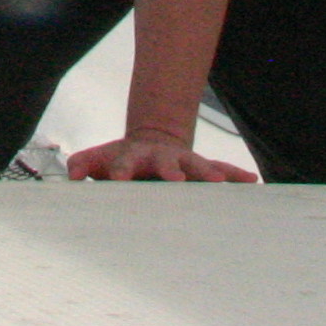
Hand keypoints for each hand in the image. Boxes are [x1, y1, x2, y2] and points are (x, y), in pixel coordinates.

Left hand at [66, 130, 256, 182]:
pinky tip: (252, 181)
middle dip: (170, 170)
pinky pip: (221, 169)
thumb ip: (83, 165)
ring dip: (208, 173)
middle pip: (166, 162)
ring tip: (220, 183)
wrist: (150, 141)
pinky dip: (235, 175)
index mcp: (134, 156)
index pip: (124, 162)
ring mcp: (183, 161)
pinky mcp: (200, 166)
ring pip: (198, 165)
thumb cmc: (119, 159)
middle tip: (176, 179)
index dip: (119, 170)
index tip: (117, 179)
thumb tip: (72, 173)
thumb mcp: (98, 159)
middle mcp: (161, 157)